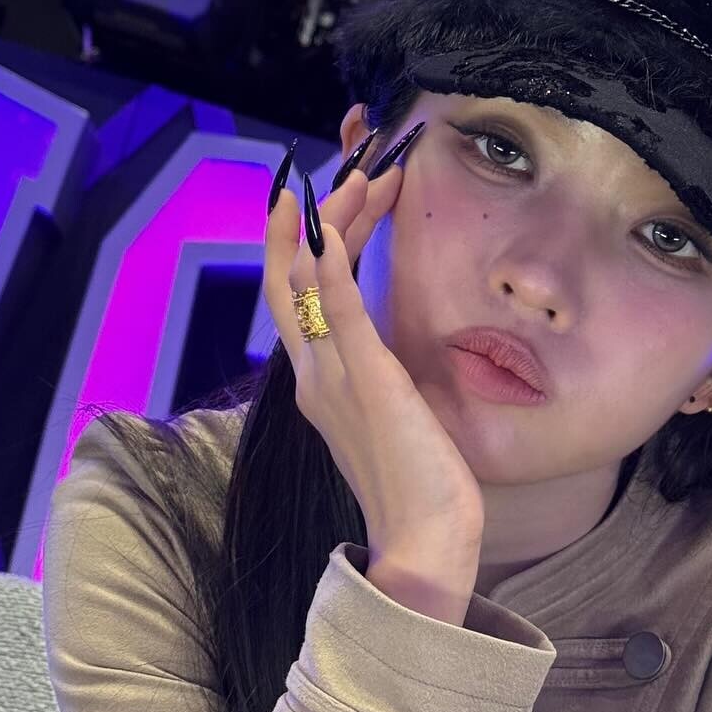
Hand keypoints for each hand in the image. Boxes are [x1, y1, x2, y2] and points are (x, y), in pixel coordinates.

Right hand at [264, 131, 485, 556]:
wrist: (422, 542)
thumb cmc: (419, 488)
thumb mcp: (397, 419)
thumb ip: (382, 379)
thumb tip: (390, 357)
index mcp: (318, 384)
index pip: (301, 296)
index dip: (312, 242)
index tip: (340, 201)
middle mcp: (312, 376)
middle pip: (289, 277)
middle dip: (314, 217)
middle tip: (355, 169)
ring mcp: (331, 378)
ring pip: (307, 280)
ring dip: (330, 220)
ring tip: (358, 175)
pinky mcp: (364, 381)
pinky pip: (335, 309)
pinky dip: (329, 261)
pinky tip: (332, 222)